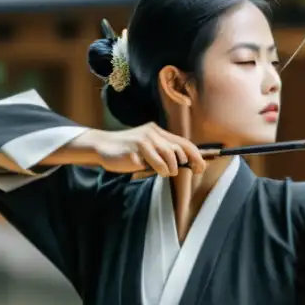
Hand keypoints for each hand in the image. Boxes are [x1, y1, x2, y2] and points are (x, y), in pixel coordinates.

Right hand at [87, 123, 206, 176]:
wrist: (103, 146)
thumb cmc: (128, 150)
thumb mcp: (149, 148)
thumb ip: (164, 152)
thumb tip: (186, 163)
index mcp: (157, 132)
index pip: (182, 142)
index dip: (195, 155)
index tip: (201, 168)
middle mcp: (152, 133)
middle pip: (176, 149)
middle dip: (181, 164)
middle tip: (175, 172)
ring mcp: (142, 141)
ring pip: (166, 156)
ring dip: (167, 169)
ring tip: (162, 172)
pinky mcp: (133, 150)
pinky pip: (149, 163)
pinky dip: (151, 168)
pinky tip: (142, 167)